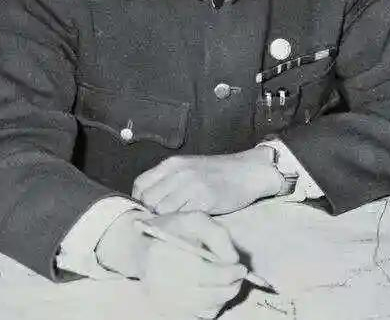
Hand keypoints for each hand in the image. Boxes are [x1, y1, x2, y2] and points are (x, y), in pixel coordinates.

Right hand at [95, 210, 245, 318]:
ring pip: (204, 309)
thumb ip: (218, 235)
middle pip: (206, 295)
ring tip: (228, 283)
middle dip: (230, 287)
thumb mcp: (195, 219)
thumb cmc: (171, 229)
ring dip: (223, 297)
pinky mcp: (165, 311)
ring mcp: (161, 300)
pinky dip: (211, 306)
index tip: (242, 268)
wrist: (140, 247)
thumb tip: (234, 261)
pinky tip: (212, 291)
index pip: (202, 272)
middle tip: (239, 276)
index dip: (228, 273)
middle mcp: (159, 282)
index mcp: (163, 253)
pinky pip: (197, 316)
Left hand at [132, 147, 282, 214]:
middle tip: (162, 222)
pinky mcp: (206, 199)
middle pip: (149, 200)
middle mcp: (179, 173)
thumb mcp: (188, 169)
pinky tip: (188, 224)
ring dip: (166, 221)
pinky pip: (184, 216)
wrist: (249, 171)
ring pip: (163, 210)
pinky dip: (182, 223)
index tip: (148, 212)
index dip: (140, 201)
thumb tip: (148, 204)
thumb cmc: (218, 172)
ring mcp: (192, 185)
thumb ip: (168, 181)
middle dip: (152, 214)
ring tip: (175, 225)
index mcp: (172, 164)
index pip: (140, 185)